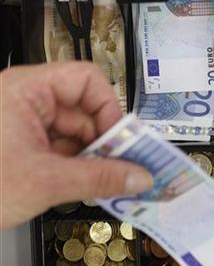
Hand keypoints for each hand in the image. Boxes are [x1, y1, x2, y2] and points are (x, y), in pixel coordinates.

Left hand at [0, 63, 152, 229]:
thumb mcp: (44, 182)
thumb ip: (99, 178)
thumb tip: (139, 177)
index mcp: (25, 90)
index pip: (86, 80)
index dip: (109, 108)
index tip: (122, 140)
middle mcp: (26, 101)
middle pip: (84, 110)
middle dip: (105, 142)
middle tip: (125, 168)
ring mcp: (24, 124)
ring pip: (75, 134)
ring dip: (93, 158)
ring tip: (106, 182)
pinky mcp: (23, 146)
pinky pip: (63, 149)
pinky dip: (78, 167)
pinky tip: (87, 184)